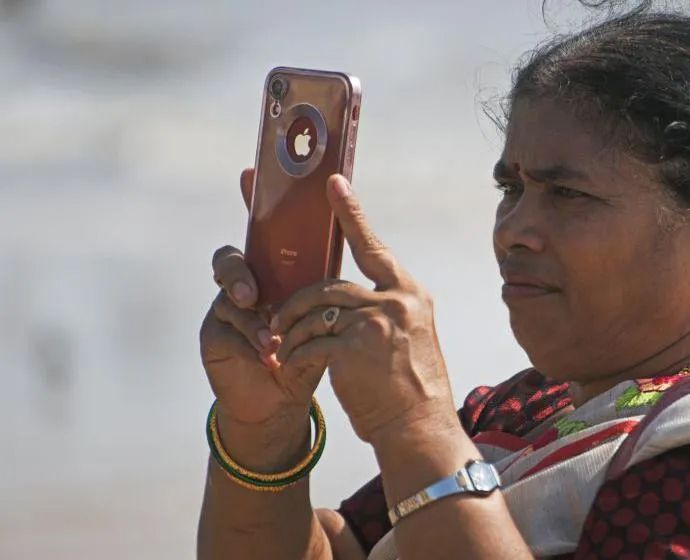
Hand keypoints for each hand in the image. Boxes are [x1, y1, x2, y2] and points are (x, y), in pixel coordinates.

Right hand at [198, 169, 317, 466]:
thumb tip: (361, 253)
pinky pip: (225, 320)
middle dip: (241, 268)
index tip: (248, 173)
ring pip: (227, 285)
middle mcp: (251, 280)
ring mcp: (229, 303)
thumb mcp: (327, 318)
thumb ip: (332, 287)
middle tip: (255, 293)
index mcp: (280, 271)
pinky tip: (265, 351)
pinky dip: (248, 334)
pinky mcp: (216, 329)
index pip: (267, 229)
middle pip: (235, 254)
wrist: (283, 400)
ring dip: (244, 302)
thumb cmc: (311, 354)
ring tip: (264, 328)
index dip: (254, 200)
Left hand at [271, 174, 456, 443]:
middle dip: (296, 303)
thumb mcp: (409, 338)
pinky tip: (289, 368)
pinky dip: (292, 355)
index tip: (333, 183)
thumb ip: (385, 311)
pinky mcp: (353, 348)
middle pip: (329, 284)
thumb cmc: (410, 389)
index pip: (375, 247)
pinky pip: (307, 342)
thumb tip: (345, 300)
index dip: (351, 214)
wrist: (419, 430)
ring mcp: (376, 322)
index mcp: (411, 293)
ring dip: (289, 331)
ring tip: (282, 350)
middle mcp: (397, 301)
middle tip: (276, 320)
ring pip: (313, 310)